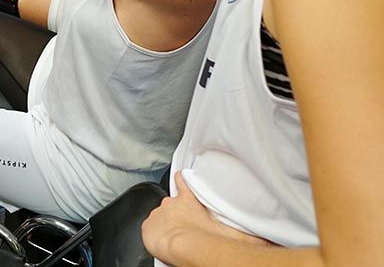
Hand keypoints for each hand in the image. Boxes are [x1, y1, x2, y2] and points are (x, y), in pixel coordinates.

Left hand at [143, 173, 271, 260]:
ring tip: (174, 236)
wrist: (185, 245)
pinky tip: (162, 240)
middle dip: (176, 213)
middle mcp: (170, 203)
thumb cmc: (209, 237)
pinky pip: (150, 229)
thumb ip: (251, 232)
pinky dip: (154, 233)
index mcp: (188, 199)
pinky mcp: (147, 226)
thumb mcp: (234, 232)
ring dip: (165, 223)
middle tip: (185, 226)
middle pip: (171, 204)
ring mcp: (157, 214)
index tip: (180, 175)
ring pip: (160, 217)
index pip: (183, 182)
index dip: (181, 179)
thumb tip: (272, 238)